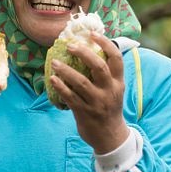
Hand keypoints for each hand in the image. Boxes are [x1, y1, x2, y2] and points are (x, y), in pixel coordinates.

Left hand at [48, 32, 129, 153]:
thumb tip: (87, 50)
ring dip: (66, 70)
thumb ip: (105, 74)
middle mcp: (110, 91)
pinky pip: (70, 97)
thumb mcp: (114, 90)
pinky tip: (52, 79)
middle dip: (84, 53)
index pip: (116, 58)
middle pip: (98, 67)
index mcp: (118, 82)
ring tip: (55, 62)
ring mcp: (97, 102)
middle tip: (70, 45)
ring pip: (81, 82)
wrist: (110, 137)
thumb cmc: (108, 108)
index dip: (105, 43)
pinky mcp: (85, 112)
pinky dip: (60, 87)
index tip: (93, 33)